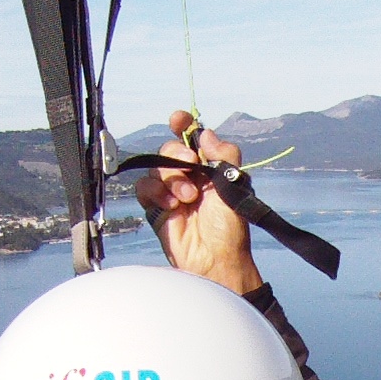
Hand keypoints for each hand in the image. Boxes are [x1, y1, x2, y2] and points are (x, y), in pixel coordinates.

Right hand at [136, 112, 262, 295]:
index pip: (192, 138)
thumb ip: (225, 154)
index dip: (183, 124)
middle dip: (177, 154)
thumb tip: (205, 132)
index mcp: (209, 168)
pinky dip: (154, 192)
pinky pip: (143, 188)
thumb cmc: (230, 228)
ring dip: (170, 178)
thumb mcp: (236, 185)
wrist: (215, 260)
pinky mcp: (156, 209)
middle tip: (190, 166)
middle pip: (170, 149)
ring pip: (156, 167)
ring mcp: (171, 192)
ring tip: (187, 198)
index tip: (178, 119)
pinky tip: (170, 206)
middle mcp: (189, 177)